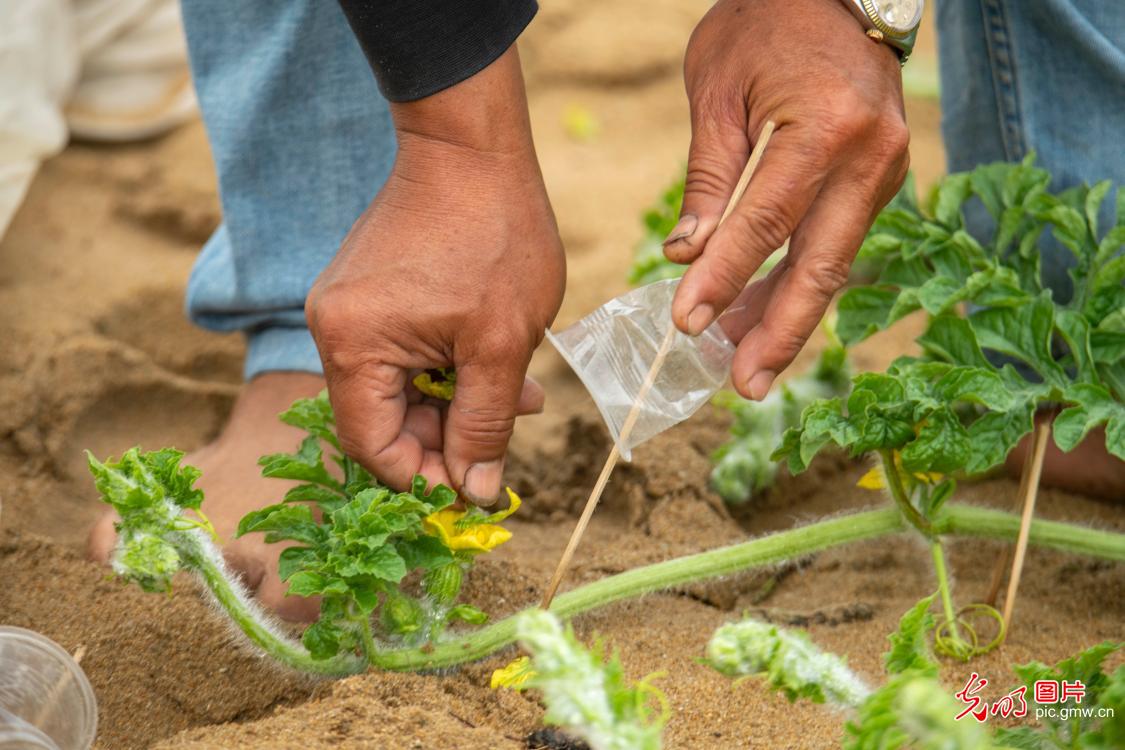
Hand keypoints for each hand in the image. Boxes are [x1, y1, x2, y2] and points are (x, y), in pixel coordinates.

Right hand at [306, 48, 564, 504]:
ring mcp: (347, 308)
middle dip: (451, 435)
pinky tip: (498, 364)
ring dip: (459, 400)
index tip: (477, 482)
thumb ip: (485, 424)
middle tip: (511, 432)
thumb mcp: (502, 344)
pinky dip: (449, 366)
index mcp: (353, 345)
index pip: (374, 446)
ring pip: (401, 388)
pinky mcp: (368, 292)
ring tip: (522, 396)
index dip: (426, 475)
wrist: (472, 146)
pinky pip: (402, 353)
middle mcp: (334, 329)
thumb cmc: (493, 235)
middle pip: (385, 420)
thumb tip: (473, 493)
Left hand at [666, 0, 909, 398]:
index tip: (687, 323)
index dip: (726, 278)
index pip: (766, 222)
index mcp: (824, 128)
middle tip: (743, 385)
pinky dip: (800, 279)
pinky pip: (836, 241)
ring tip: (746, 365)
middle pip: (821, 264)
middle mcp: (869, 157)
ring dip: (789, 315)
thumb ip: (708, 178)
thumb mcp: (717, 89)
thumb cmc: (766, 24)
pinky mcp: (879, 179)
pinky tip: (764, 313)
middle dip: (780, 331)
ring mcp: (884, 171)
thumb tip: (687, 257)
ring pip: (833, 262)